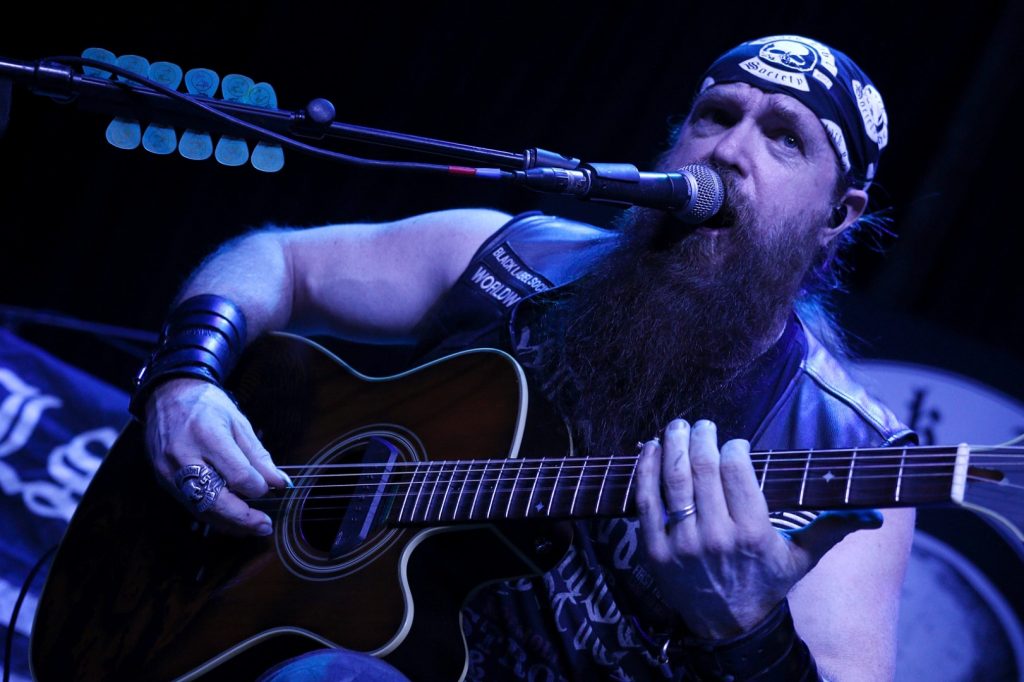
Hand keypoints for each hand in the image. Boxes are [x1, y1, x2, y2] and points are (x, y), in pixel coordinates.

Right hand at [143, 378, 290, 535]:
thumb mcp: (239, 423)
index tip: (269, 487)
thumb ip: (258, 456)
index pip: (237, 476)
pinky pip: (190, 505)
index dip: (258, 487)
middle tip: (265, 526)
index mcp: (208, 436)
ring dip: (230, 523)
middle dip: (244, 518)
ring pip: (201, 508)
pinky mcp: (163, 479)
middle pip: (215, 499)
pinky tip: (232, 520)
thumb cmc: (207, 406)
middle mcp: (184, 456)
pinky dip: (213, 516)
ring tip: (252, 528)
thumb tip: (279, 483)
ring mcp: (170, 470)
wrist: (168, 396)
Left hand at [635, 419, 881, 638]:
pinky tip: (650, 449)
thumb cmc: (766, 584)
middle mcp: (716, 536)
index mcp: (753, 533)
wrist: (729, 627)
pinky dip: (645, 470)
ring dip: (673, 445)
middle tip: (702, 425)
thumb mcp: (802, 559)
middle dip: (701, 437)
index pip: (736, 471)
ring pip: (673, 479)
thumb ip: (832, 530)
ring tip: (678, 428)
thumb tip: (874, 516)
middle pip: (703, 468)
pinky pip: (645, 501)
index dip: (733, 448)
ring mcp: (682, 543)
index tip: (734, 444)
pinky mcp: (655, 550)